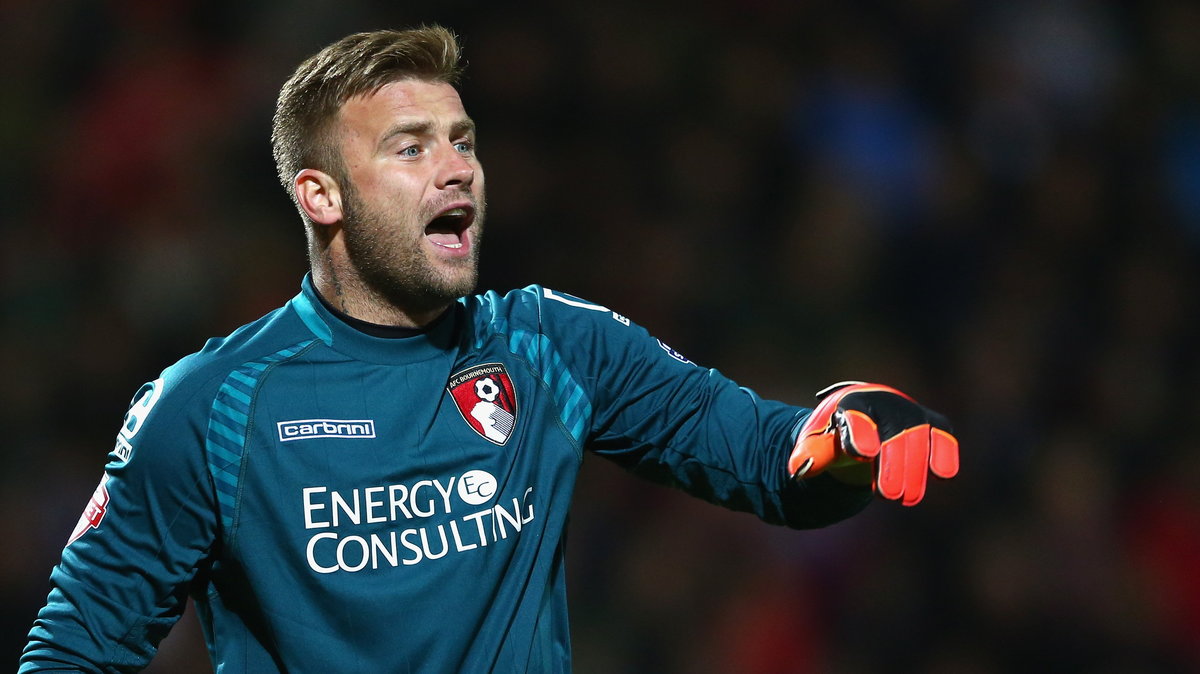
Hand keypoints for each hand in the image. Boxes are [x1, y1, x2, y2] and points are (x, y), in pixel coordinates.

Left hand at [787, 382, 958, 505]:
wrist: (864, 418)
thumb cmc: (838, 433)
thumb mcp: (819, 442)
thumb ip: (811, 454)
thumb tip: (798, 470)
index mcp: (851, 403)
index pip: (856, 417)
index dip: (860, 434)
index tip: (863, 454)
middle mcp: (884, 402)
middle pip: (892, 433)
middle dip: (892, 465)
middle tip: (888, 495)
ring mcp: (910, 412)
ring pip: (919, 438)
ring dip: (914, 470)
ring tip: (903, 498)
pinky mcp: (933, 424)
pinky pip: (943, 437)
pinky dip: (944, 454)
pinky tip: (941, 475)